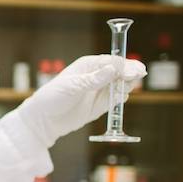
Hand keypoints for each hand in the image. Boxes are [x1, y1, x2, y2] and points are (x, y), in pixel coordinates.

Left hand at [16, 54, 146, 147]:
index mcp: (89, 65)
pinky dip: (122, 97)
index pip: (113, 61)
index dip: (125, 65)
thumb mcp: (72, 87)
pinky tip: (121, 97)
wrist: (44, 120)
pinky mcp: (101, 105)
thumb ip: (93, 79)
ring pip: (122, 84)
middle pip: (121, 71)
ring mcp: (100, 90)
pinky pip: (117, 98)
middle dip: (131, 73)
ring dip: (127, 85)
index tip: (133, 71)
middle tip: (138, 76)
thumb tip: (113, 68)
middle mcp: (97, 75)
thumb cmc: (52, 98)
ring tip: (124, 89)